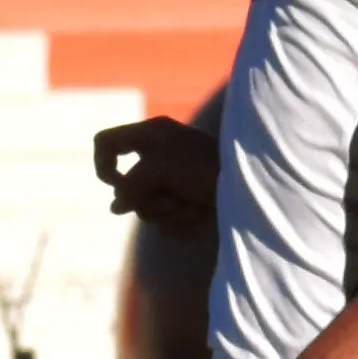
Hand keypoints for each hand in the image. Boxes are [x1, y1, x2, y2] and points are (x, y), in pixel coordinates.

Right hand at [93, 116, 215, 238]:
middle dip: (146, 199)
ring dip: (167, 214)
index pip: (106, 143)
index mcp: (152, 134)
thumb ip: (130, 185)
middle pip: (126, 186)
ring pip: (147, 209)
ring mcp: (174, 181)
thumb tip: (115, 207)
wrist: (254, 187)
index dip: (103, 166)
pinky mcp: (188, 201)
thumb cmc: (207, 168)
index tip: (117, 185)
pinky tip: (200, 218)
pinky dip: (181, 224)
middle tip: (170, 198)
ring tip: (192, 207)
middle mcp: (160, 155)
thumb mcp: (160, 169)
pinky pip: (166, 221)